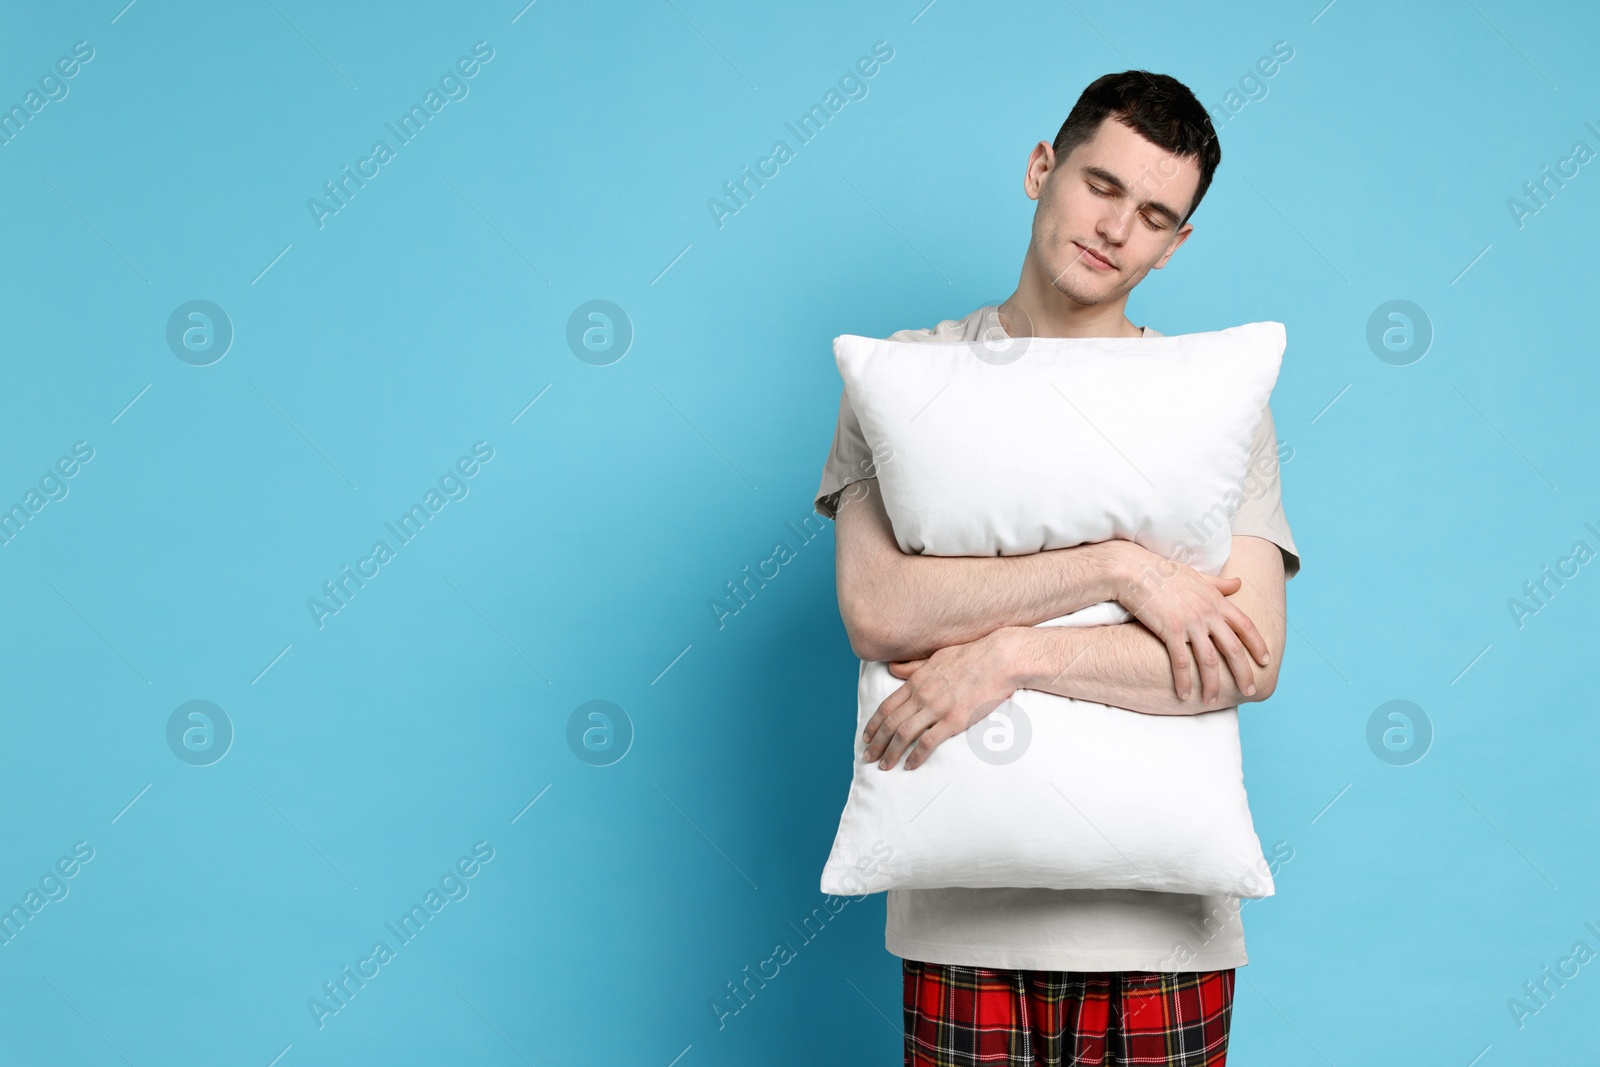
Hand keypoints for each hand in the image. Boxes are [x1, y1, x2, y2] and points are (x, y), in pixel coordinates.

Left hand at [862, 630, 1018, 770]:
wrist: (999, 659)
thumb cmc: (971, 655)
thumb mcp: (936, 656)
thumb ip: (913, 667)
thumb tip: (892, 668)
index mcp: (917, 681)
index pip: (887, 706)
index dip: (874, 724)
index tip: (866, 737)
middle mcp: (922, 695)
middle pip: (891, 723)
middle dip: (877, 743)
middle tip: (868, 757)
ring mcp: (937, 708)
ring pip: (904, 734)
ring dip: (891, 753)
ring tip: (884, 766)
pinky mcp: (955, 720)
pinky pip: (929, 742)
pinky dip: (916, 756)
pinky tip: (910, 765)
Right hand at [1112, 545, 1268, 705]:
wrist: (1135, 570)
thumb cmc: (1163, 571)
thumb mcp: (1197, 576)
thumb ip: (1219, 584)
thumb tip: (1239, 583)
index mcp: (1216, 600)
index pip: (1245, 626)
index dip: (1258, 644)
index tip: (1266, 660)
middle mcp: (1207, 613)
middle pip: (1233, 649)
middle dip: (1243, 673)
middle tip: (1249, 691)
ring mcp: (1190, 622)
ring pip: (1209, 660)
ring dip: (1213, 684)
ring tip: (1213, 701)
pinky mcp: (1170, 630)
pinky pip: (1180, 661)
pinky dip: (1183, 680)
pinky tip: (1185, 694)